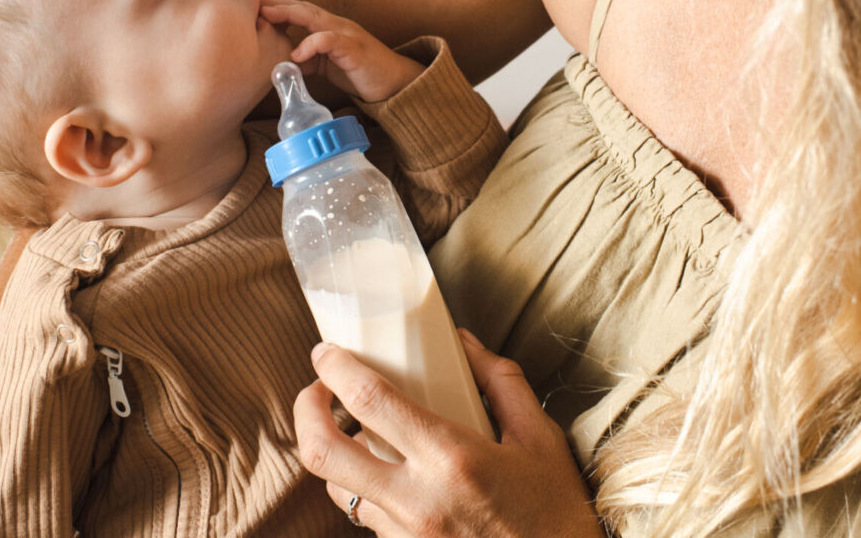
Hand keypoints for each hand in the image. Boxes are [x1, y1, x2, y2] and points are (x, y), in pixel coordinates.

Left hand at [261, 0, 423, 102]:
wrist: (396, 84)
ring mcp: (347, 35)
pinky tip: (296, 54)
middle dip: (277, 5)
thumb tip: (281, 64)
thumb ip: (307, 61)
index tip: (254, 11)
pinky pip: (330, 41)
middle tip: (253, 5)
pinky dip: (311, 44)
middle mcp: (337, 26)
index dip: (277, 9)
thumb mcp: (327, 67)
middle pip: (303, 8)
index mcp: (330, 28)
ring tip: (267, 18)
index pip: (300, 12)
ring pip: (314, 18)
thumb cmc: (362, 73)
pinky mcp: (354, 49)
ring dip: (289, 15)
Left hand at [293, 329, 605, 537]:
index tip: (327, 351)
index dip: (336, 368)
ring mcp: (404, 536)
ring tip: (350, 429)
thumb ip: (501, 382)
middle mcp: (417, 501)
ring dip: (333, 452)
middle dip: (306, 411)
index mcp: (452, 459)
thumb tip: (463, 342)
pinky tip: (384, 472)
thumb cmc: (554, 511)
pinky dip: (363, 487)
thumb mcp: (540, 437)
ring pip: (336, 488)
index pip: (370, 402)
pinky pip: (365, 516)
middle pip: (324, 452)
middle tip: (317, 388)